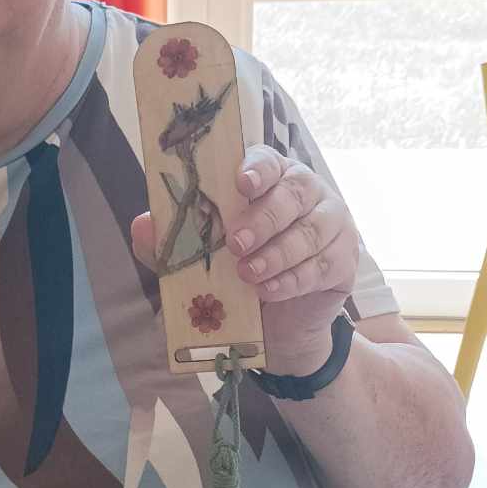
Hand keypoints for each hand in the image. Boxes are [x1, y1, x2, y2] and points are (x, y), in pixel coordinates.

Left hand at [133, 145, 359, 375]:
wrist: (276, 327)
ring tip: (249, 276)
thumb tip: (142, 225)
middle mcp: (306, 192)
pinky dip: (293, 280)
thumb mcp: (197, 260)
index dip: (257, 168)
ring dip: (277, 254)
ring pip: (310, 230)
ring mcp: (332, 223)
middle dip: (263, 218)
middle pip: (294, 192)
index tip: (241, 184)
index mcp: (269, 178)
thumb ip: (171, 241)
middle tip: (236, 245)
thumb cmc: (237, 277)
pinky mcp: (344, 259)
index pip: (268, 160)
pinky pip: (322, 265)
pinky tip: (270, 292)